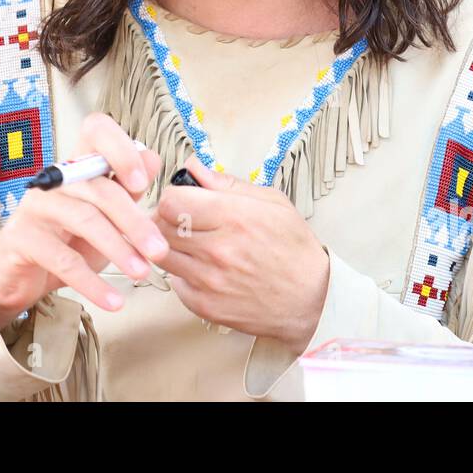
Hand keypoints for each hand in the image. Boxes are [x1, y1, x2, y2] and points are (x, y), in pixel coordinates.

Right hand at [0, 113, 168, 328]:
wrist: (18, 276)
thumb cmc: (67, 239)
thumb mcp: (104, 214)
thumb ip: (128, 188)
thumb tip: (152, 158)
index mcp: (78, 164)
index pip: (96, 130)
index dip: (121, 148)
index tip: (142, 181)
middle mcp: (56, 179)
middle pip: (101, 189)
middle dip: (135, 221)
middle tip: (159, 250)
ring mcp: (36, 206)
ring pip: (85, 220)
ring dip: (119, 250)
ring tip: (142, 273)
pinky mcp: (22, 239)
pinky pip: (63, 260)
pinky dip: (93, 283)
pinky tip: (114, 300)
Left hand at [151, 155, 329, 352]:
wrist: (312, 299)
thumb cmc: (294, 249)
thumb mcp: (271, 202)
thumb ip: (226, 183)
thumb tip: (193, 167)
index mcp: (234, 218)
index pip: (170, 201)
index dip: (173, 196)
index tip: (183, 199)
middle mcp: (217, 250)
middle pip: (159, 226)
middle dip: (167, 219)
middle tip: (184, 220)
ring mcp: (208, 281)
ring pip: (161, 254)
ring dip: (171, 245)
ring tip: (193, 244)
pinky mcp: (205, 305)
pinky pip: (174, 282)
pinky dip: (182, 274)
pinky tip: (202, 268)